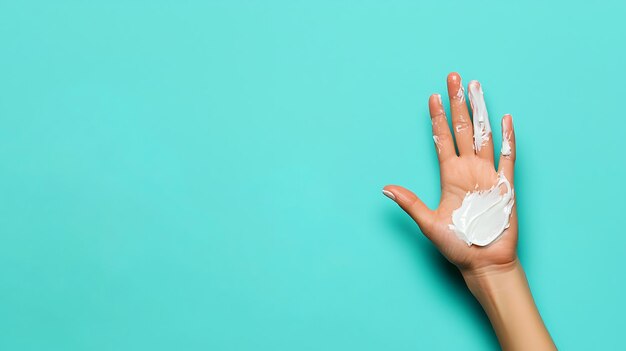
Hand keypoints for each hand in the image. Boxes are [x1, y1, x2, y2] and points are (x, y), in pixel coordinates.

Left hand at [383, 72, 516, 272]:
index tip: (432, 97)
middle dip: (457, 103)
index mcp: (449, 176)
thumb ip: (410, 203)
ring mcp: (488, 175)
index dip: (437, 118)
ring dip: (480, 112)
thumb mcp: (428, 223)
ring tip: (477, 87)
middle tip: (454, 77)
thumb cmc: (457, 246)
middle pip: (461, 129)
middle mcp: (468, 170)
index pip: (441, 139)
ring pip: (483, 135)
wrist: (484, 263)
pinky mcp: (506, 186)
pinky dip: (508, 138)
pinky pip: (509, 157)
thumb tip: (384, 188)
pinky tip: (505, 118)